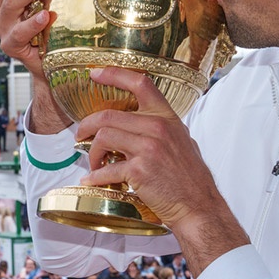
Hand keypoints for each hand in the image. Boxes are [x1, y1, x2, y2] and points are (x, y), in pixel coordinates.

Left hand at [76, 66, 247, 273]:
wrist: (199, 206)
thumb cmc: (190, 178)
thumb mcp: (182, 141)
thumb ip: (161, 129)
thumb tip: (137, 125)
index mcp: (167, 117)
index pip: (140, 83)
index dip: (114, 74)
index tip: (95, 73)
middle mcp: (157, 127)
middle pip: (108, 115)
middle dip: (86, 125)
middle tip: (80, 135)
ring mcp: (147, 148)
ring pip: (103, 137)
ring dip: (91, 151)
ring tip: (93, 162)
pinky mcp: (138, 170)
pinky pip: (106, 168)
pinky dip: (95, 176)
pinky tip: (92, 180)